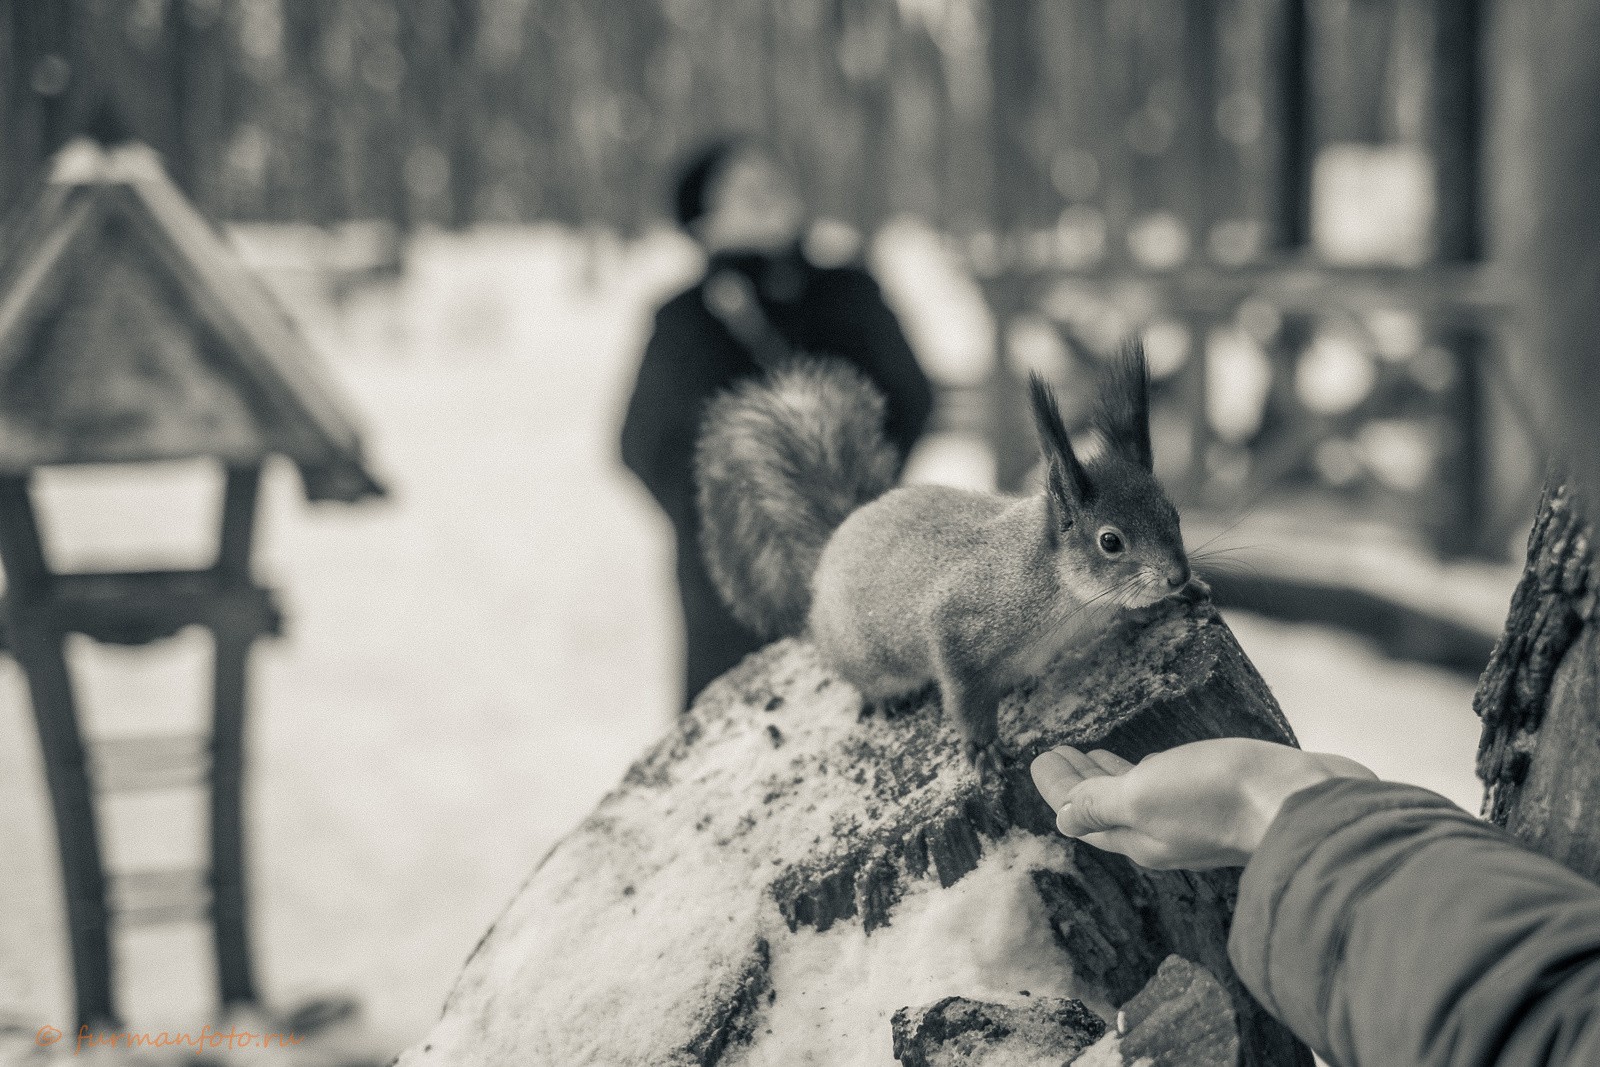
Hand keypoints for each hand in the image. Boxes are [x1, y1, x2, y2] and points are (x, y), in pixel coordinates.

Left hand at [1030, 738, 1376, 868]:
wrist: (1308, 803)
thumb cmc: (1221, 798)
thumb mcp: (1142, 796)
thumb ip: (1100, 804)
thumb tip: (1061, 820)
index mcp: (1137, 836)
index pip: (1080, 812)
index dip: (1057, 786)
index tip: (1039, 757)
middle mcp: (1165, 834)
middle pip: (1106, 807)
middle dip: (1079, 781)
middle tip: (1059, 753)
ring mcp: (1199, 820)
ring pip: (1140, 798)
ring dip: (1112, 776)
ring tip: (1094, 753)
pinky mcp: (1230, 800)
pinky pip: (1174, 786)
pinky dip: (1152, 772)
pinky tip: (1160, 762)